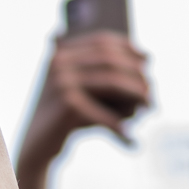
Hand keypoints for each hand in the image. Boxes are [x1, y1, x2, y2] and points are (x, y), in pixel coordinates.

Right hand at [16, 31, 151, 188]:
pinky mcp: (67, 105)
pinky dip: (120, 127)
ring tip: (150, 108)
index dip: (128, 48)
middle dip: (136, 75)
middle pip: (110, 61)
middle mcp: (59, 63)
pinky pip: (104, 114)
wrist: (36, 147)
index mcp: (61, 54)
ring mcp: (61, 83)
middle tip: (152, 92)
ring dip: (136, 96)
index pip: (101, 41)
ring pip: (112, 83)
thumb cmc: (66, 119)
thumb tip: (148, 56)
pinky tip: (131, 139)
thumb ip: (107, 74)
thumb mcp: (84, 92)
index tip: (148, 59)